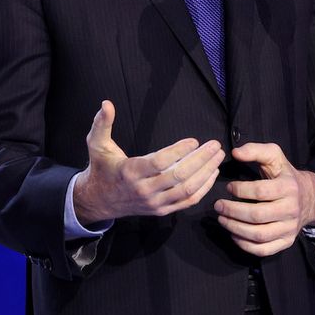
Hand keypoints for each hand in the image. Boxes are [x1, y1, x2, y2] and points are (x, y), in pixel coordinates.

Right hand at [73, 101, 224, 225]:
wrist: (99, 200)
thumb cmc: (102, 168)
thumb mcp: (97, 144)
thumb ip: (102, 123)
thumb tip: (106, 103)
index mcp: (130, 172)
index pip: (159, 162)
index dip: (179, 152)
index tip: (194, 140)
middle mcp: (143, 190)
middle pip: (178, 176)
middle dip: (200, 160)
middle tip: (215, 145)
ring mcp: (154, 203)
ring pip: (186, 190)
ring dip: (206, 173)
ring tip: (217, 156)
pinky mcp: (161, 210)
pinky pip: (187, 202)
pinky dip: (203, 189)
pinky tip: (211, 173)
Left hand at [214, 142, 314, 256]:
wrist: (309, 197)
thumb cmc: (284, 174)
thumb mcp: (274, 156)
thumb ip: (255, 150)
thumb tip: (235, 153)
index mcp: (288, 187)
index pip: (260, 191)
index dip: (241, 190)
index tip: (228, 187)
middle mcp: (291, 209)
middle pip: (257, 216)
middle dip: (233, 211)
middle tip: (218, 206)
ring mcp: (290, 228)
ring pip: (259, 235)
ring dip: (235, 229)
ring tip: (222, 220)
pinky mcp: (287, 241)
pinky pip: (264, 250)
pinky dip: (245, 245)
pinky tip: (234, 234)